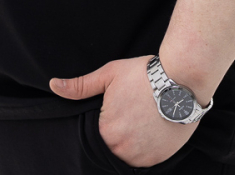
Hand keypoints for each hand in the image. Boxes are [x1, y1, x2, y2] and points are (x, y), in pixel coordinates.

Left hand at [50, 55, 197, 166]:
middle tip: (131, 112)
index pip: (96, 133)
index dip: (105, 119)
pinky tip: (151, 129)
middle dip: (118, 131)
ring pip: (128, 154)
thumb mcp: (109, 74)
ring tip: (141, 119)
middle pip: (112, 145)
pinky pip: (145, 160)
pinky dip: (146, 148)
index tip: (116, 108)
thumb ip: (80, 86)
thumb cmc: (143, 75)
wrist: (180, 80)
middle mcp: (121, 149)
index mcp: (105, 131)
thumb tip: (54, 85)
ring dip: (131, 141)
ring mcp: (141, 157)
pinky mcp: (159, 159)